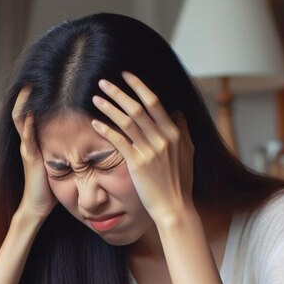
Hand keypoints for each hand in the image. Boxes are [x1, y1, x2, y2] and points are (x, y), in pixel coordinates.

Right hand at [12, 86, 57, 219]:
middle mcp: (29, 142)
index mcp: (36, 142)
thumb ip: (63, 150)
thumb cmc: (50, 187)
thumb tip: (81, 140)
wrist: (38, 207)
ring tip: (29, 85)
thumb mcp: (58, 163)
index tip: (44, 81)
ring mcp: (28, 148)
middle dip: (27, 94)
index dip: (35, 98)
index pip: (33, 113)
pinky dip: (29, 123)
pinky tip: (33, 111)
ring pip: (21, 119)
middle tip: (33, 75)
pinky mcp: (31, 158)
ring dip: (25, 102)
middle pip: (23, 110)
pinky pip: (28, 137)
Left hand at [90, 72, 194, 223]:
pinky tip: (95, 122)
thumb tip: (177, 112)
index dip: (138, 86)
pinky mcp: (137, 164)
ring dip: (109, 107)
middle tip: (103, 81)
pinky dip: (106, 130)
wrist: (174, 207)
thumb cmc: (180, 183)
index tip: (126, 76)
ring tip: (96, 97)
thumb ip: (182, 131)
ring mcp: (149, 151)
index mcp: (174, 133)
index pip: (154, 102)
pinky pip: (119, 142)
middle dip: (118, 92)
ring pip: (126, 122)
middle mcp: (162, 139)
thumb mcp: (188, 153)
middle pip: (137, 108)